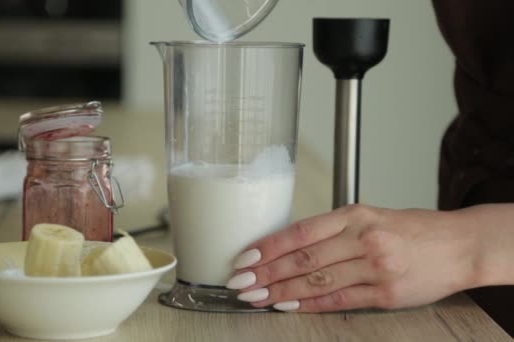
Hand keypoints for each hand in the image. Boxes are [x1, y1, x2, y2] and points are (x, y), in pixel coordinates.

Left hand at [226, 204, 479, 312]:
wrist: (458, 245)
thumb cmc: (411, 229)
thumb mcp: (370, 216)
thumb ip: (333, 229)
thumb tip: (289, 245)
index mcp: (355, 215)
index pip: (301, 231)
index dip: (269, 247)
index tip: (246, 257)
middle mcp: (363, 239)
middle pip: (303, 259)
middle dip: (267, 273)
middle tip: (241, 283)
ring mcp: (375, 268)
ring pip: (317, 282)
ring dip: (282, 292)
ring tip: (258, 298)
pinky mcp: (386, 295)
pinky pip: (340, 301)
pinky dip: (311, 305)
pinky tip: (290, 307)